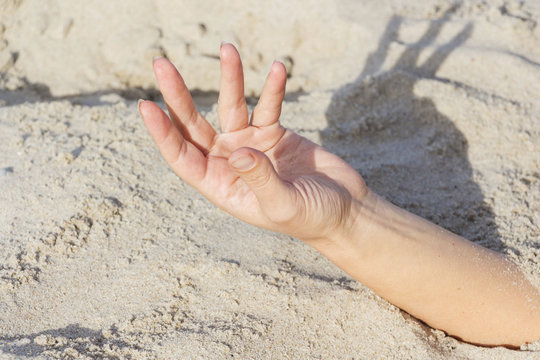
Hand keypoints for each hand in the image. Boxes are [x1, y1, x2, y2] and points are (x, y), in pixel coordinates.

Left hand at [138, 43, 366, 241]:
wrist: (344, 210)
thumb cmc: (312, 217)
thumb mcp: (284, 204)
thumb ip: (260, 180)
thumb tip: (236, 153)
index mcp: (222, 186)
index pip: (183, 157)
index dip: (163, 133)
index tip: (147, 106)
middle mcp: (229, 163)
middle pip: (196, 126)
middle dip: (179, 96)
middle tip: (162, 65)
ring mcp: (251, 146)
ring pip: (231, 107)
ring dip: (229, 79)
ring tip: (227, 49)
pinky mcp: (274, 133)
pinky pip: (268, 106)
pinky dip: (272, 88)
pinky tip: (278, 69)